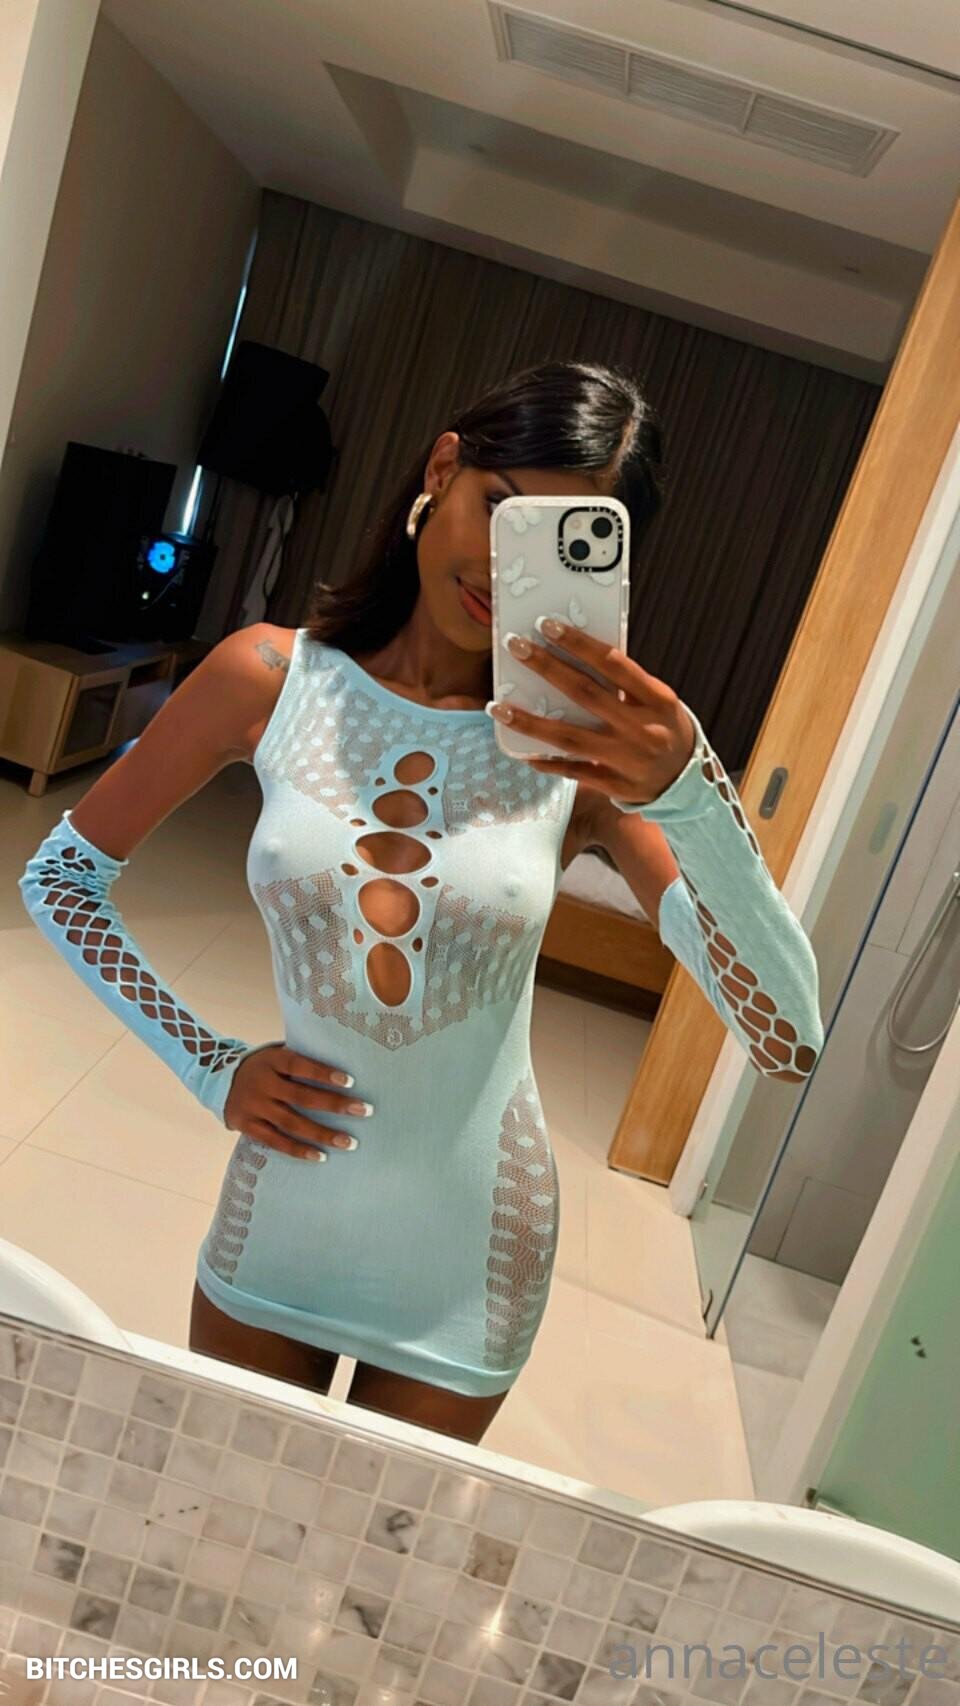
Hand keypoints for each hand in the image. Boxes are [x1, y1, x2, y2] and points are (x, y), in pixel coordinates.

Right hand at [224, 1044, 371, 1159]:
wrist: (218, 1079)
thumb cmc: (264, 1066)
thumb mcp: (276, 1055)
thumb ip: (300, 1060)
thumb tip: (342, 1061)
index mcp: (272, 1061)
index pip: (300, 1065)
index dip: (323, 1073)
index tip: (351, 1081)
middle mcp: (262, 1083)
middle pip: (301, 1096)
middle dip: (335, 1104)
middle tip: (364, 1110)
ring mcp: (254, 1106)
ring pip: (292, 1123)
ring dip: (322, 1134)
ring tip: (349, 1142)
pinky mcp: (248, 1126)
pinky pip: (276, 1141)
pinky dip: (298, 1150)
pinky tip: (321, 1156)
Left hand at [489, 622, 695, 804]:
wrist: (688, 781)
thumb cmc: (665, 728)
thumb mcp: (657, 700)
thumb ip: (625, 683)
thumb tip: (577, 655)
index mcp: (656, 699)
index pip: (613, 664)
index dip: (579, 644)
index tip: (547, 625)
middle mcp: (640, 728)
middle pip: (585, 694)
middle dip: (547, 668)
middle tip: (515, 646)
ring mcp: (626, 759)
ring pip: (570, 738)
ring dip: (530, 722)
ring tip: (499, 706)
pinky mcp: (614, 785)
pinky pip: (574, 772)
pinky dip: (548, 762)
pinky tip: (523, 752)